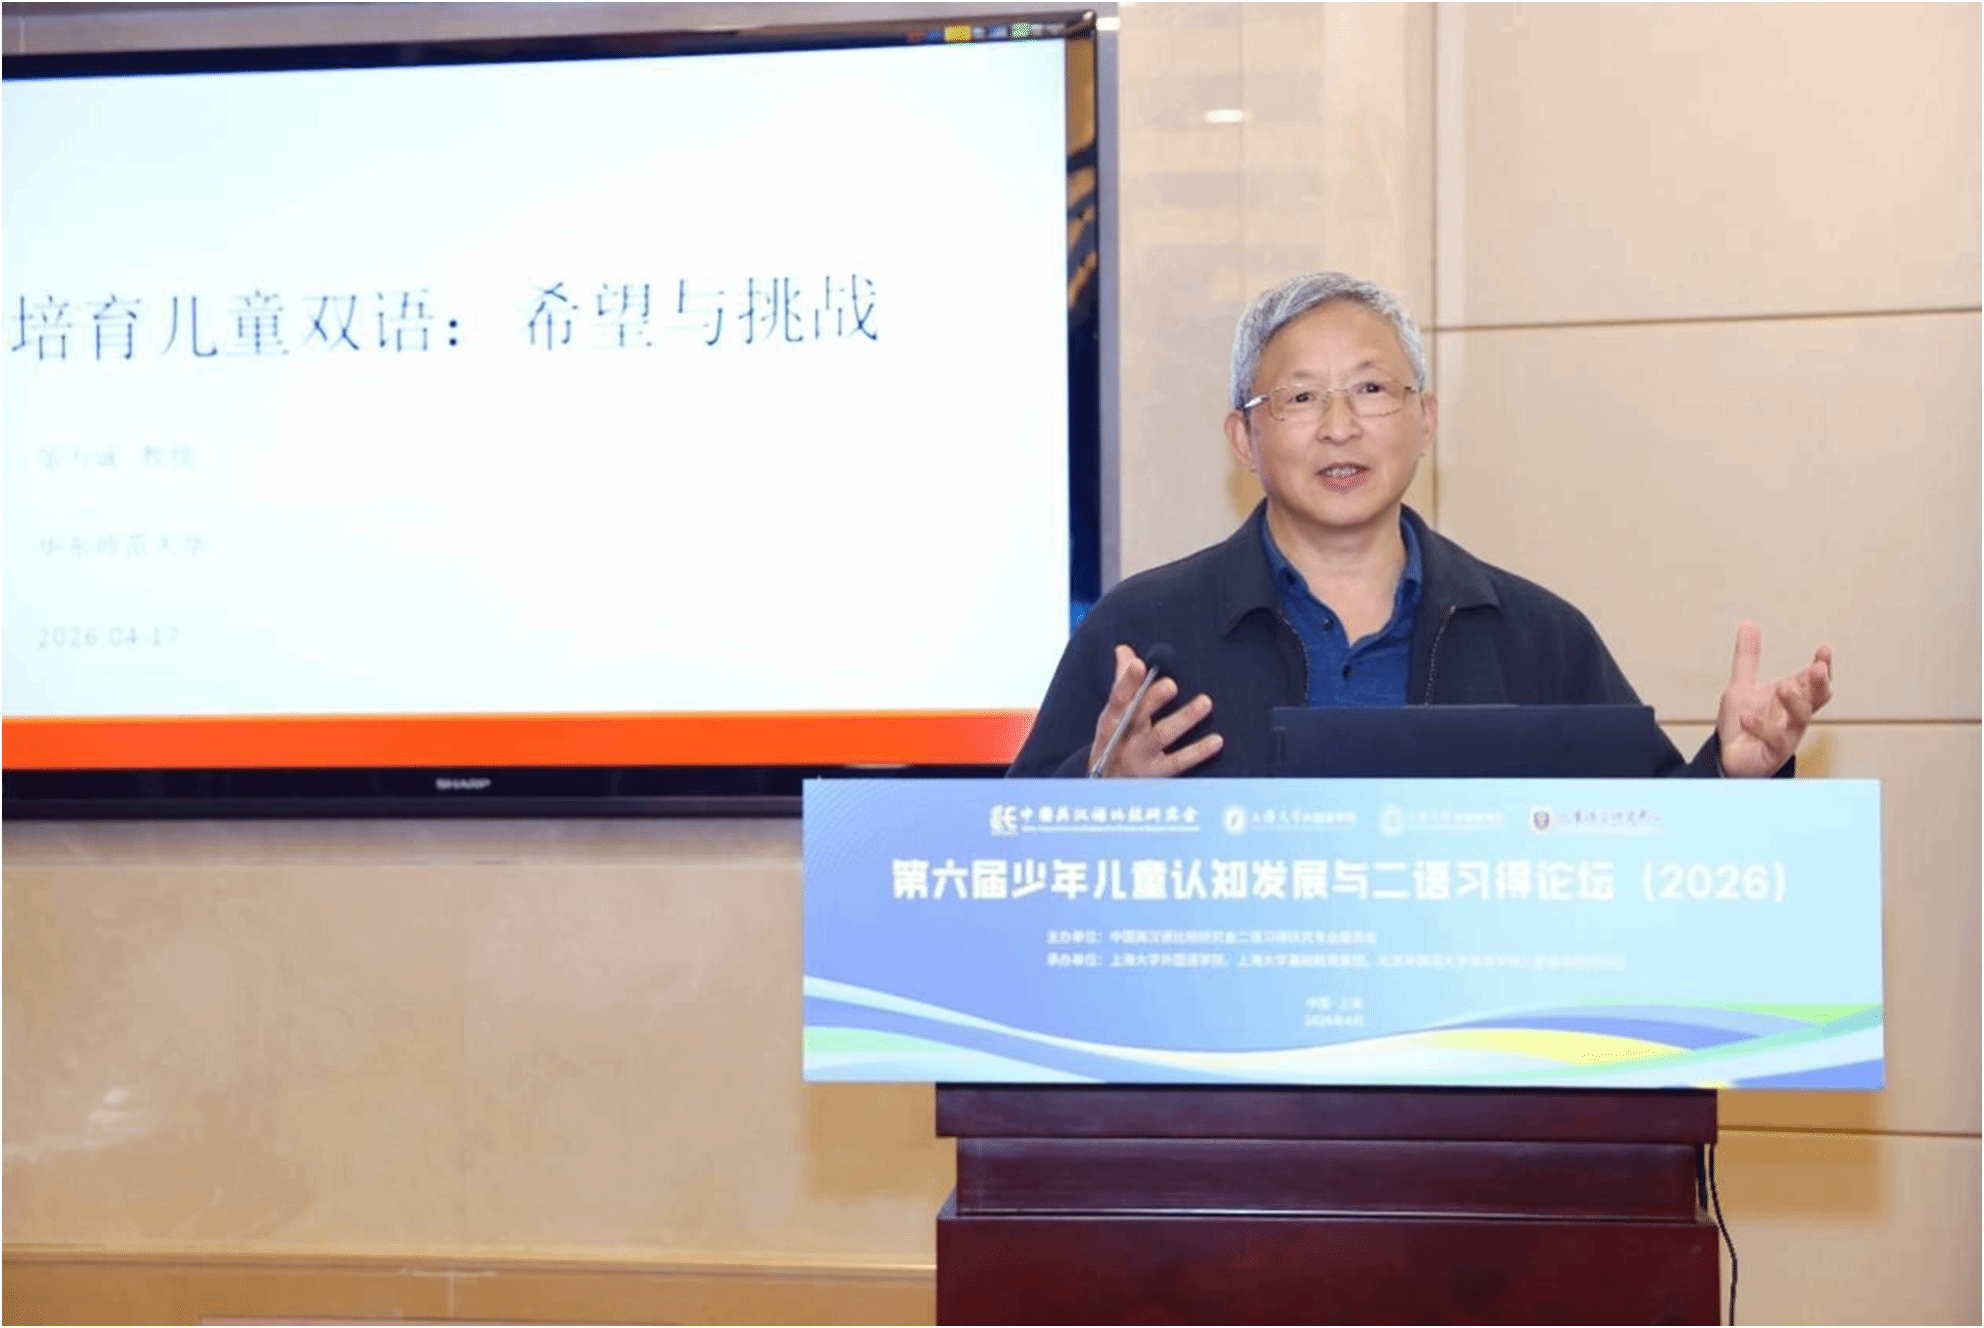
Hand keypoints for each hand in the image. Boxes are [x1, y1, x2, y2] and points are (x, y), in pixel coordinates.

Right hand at [1088, 644, 1222, 776]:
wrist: (1108, 785)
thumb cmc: (1115, 740)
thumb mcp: (1114, 713)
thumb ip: (1122, 680)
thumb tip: (1124, 649)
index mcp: (1112, 718)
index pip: (1118, 696)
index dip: (1127, 681)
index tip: (1138, 664)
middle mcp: (1124, 737)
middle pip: (1137, 715)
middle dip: (1152, 699)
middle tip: (1171, 684)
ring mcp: (1141, 757)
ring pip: (1162, 736)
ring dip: (1184, 719)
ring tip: (1205, 702)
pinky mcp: (1157, 774)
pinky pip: (1179, 761)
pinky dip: (1199, 751)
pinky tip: (1216, 740)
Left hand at [1715, 620, 1833, 777]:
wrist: (1729, 756)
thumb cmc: (1743, 721)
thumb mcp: (1743, 685)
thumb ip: (1748, 657)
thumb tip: (1749, 623)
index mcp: (1793, 697)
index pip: (1814, 680)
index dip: (1822, 665)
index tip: (1824, 648)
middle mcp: (1794, 715)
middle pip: (1817, 698)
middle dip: (1820, 683)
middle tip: (1818, 668)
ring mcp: (1787, 735)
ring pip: (1801, 719)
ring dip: (1795, 702)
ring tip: (1784, 686)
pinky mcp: (1773, 753)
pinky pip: (1774, 741)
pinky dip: (1761, 727)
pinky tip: (1747, 717)